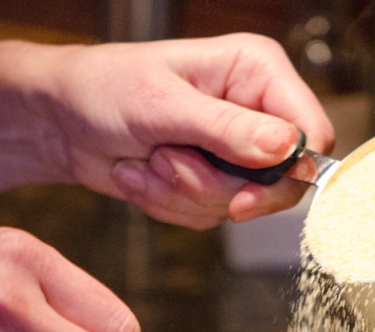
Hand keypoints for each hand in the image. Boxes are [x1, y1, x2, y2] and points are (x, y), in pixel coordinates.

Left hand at [0, 34, 335, 228]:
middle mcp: (255, 110)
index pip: (312, 132)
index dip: (288, 172)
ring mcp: (235, 150)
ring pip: (239, 204)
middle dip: (218, 188)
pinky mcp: (213, 180)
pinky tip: (143, 174)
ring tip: (147, 160)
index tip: (245, 197)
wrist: (62, 121)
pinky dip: (169, 205)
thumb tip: (286, 148)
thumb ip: (227, 129)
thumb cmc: (104, 90)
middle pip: (280, 182)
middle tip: (171, 166)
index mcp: (257, 72)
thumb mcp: (163, 106)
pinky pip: (210, 216)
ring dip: (183, 193)